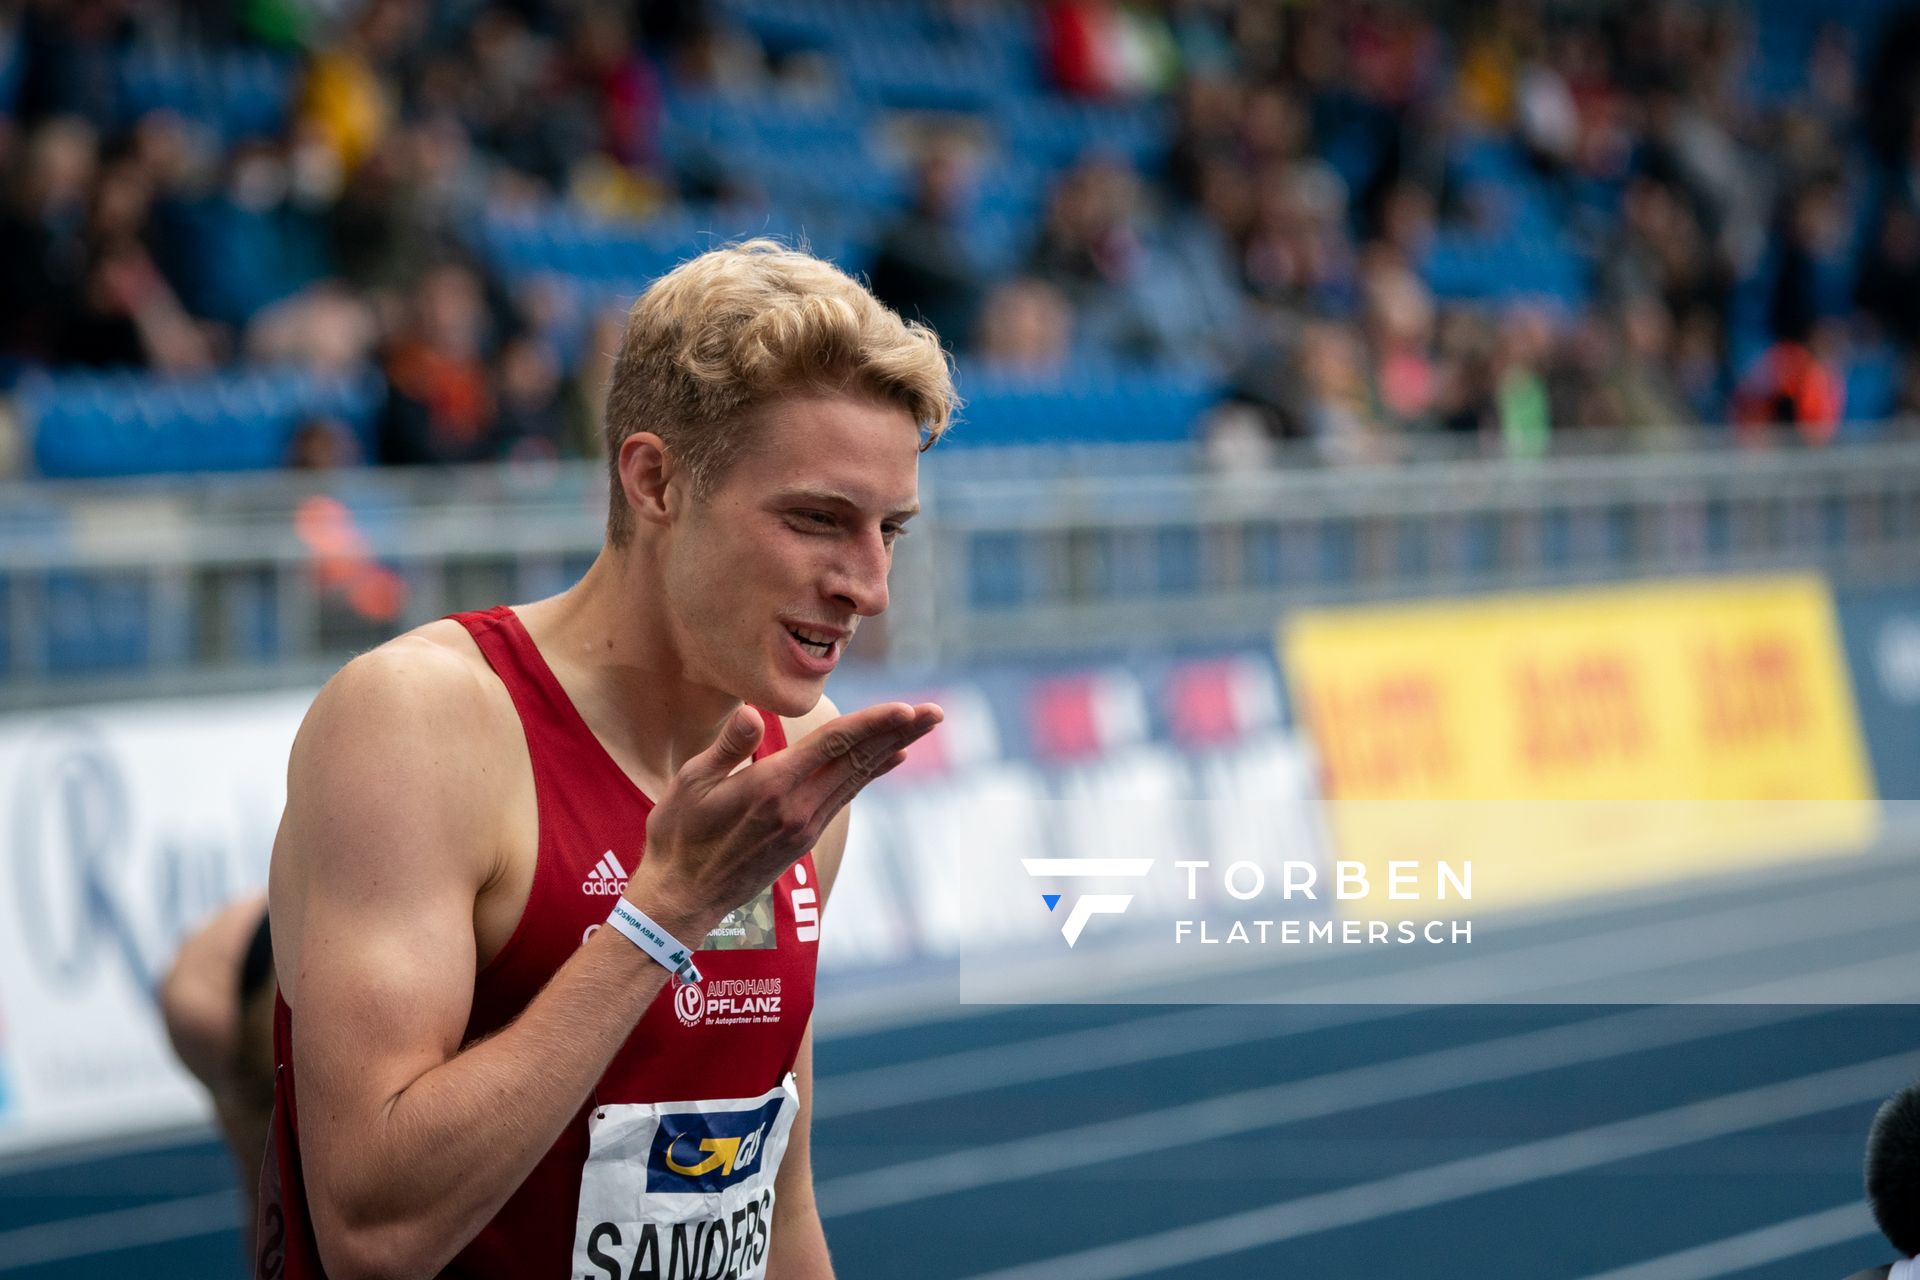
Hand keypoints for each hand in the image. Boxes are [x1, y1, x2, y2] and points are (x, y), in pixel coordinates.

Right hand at [624, 701, 941, 936]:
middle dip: (898, 734)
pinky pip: (846, 795)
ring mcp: (805, 824)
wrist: (683, 898)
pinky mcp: (804, 836)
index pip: (832, 747)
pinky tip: (892, 758)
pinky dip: (871, 772)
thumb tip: (751, 711)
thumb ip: (727, 746)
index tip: (906, 709)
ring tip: (922, 726)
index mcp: (770, 787)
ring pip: (857, 777)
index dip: (871, 725)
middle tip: (935, 712)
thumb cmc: (678, 836)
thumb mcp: (690, 785)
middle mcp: (798, 807)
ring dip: (893, 748)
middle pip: (857, 760)